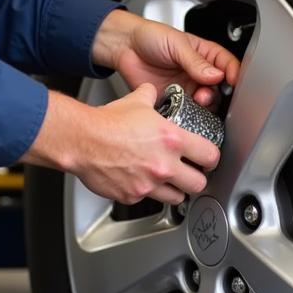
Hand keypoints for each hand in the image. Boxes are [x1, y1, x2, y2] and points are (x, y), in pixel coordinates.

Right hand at [21, 85, 220, 204]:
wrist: (81, 140)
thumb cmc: (106, 122)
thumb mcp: (136, 101)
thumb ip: (151, 96)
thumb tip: (153, 92)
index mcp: (172, 139)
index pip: (210, 156)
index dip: (211, 157)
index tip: (207, 157)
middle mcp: (164, 165)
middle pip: (199, 184)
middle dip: (196, 178)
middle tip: (190, 172)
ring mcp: (149, 184)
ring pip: (177, 198)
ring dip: (175, 189)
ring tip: (167, 180)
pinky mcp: (132, 196)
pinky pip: (148, 199)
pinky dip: (147, 193)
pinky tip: (140, 180)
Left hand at [92, 10, 239, 107]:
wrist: (124, 47)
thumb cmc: (150, 36)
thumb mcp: (176, 43)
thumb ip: (195, 61)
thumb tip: (215, 74)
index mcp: (204, 55)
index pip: (227, 65)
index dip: (233, 74)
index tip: (232, 82)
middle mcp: (198, 74)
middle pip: (219, 89)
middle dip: (218, 94)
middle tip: (207, 93)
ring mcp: (186, 88)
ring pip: (204, 104)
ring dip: (204, 106)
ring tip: (195, 100)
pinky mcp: (172, 100)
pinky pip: (185, 111)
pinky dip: (187, 113)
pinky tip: (183, 109)